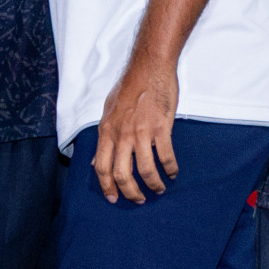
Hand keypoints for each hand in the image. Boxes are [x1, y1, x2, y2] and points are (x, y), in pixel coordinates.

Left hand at [93, 58, 178, 203]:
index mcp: (106, 130)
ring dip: (154, 185)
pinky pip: (166, 157)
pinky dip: (170, 168)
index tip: (114, 198)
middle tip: (138, 200)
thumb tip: (96, 160)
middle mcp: (121, 134)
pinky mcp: (161, 128)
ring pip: (145, 170)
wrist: (148, 68)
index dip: (107, 186)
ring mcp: (141, 132)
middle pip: (122, 174)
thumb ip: (105, 136)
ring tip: (159, 189)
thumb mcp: (108, 110)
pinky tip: (172, 172)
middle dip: (130, 193)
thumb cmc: (128, 87)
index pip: (101, 167)